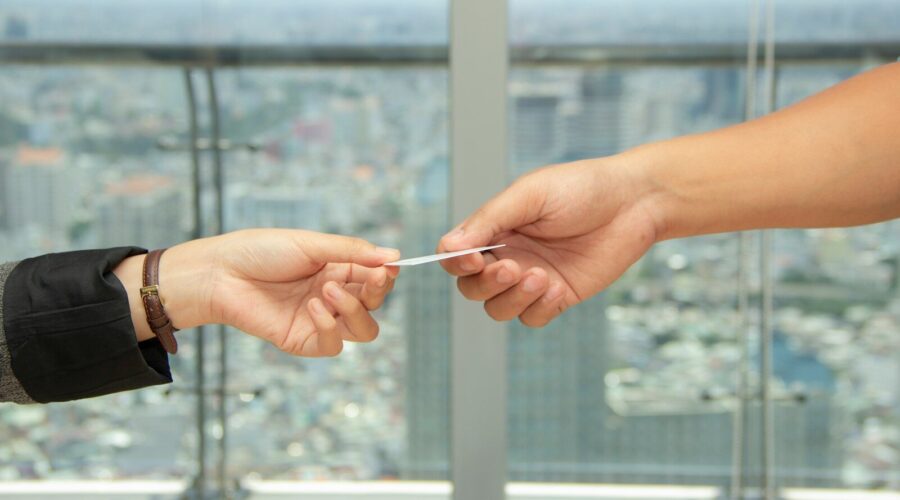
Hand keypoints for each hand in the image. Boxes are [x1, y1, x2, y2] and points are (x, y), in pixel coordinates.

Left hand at [118, 229, 399, 356]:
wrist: (220, 274)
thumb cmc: (261, 251)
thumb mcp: (311, 244)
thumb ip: (352, 252)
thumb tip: (393, 256)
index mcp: (336, 269)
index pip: (375, 278)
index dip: (386, 275)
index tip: (390, 268)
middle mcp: (333, 296)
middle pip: (375, 305)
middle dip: (377, 293)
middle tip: (370, 279)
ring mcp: (320, 321)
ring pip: (364, 330)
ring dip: (355, 310)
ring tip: (329, 293)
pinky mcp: (303, 340)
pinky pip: (334, 345)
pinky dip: (330, 326)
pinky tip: (314, 308)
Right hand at [438, 158, 660, 326]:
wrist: (634, 202)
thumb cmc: (581, 188)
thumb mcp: (529, 195)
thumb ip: (489, 220)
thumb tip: (449, 246)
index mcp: (495, 229)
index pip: (456, 256)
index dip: (455, 263)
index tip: (472, 260)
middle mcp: (509, 256)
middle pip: (472, 288)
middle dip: (486, 284)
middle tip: (513, 268)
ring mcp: (533, 279)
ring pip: (499, 309)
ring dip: (513, 299)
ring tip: (542, 277)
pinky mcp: (559, 296)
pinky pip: (532, 318)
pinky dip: (539, 309)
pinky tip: (558, 288)